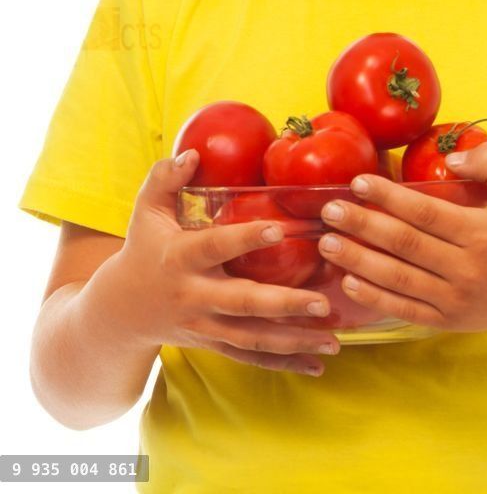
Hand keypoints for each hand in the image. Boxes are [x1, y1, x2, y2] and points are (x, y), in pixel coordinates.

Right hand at [108, 150, 340, 374]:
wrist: (119, 312)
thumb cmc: (142, 249)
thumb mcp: (145, 211)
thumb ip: (165, 178)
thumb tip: (193, 154)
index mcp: (179, 259)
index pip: (214, 247)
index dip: (243, 239)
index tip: (277, 229)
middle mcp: (194, 296)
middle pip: (243, 304)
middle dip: (284, 305)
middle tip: (323, 302)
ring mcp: (205, 326)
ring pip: (253, 339)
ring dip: (296, 341)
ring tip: (334, 339)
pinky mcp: (214, 345)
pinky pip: (252, 358)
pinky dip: (285, 364)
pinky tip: (318, 364)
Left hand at [317, 141, 486, 335]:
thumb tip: (451, 158)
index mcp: (481, 233)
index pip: (425, 212)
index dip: (389, 197)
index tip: (357, 182)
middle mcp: (466, 268)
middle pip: (405, 245)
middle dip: (363, 226)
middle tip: (329, 210)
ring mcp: (455, 299)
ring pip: (398, 279)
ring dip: (358, 261)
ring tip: (326, 243)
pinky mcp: (447, 320)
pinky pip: (404, 309)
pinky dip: (374, 297)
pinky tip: (348, 280)